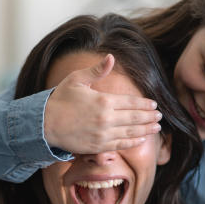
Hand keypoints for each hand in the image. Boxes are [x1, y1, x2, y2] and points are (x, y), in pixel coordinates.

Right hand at [44, 54, 161, 154]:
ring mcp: (103, 134)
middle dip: (149, 117)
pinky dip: (132, 142)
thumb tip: (111, 57)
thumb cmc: (60, 100)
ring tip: (156, 128)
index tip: (154, 104)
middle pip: (135, 117)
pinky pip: (120, 144)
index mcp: (103, 100)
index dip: (144, 104)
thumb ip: (96, 70)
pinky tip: (141, 139)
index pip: (131, 102)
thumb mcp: (76, 80)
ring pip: (130, 132)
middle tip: (160, 116)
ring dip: (146, 129)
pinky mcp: (98, 146)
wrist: (44, 124)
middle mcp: (106, 118)